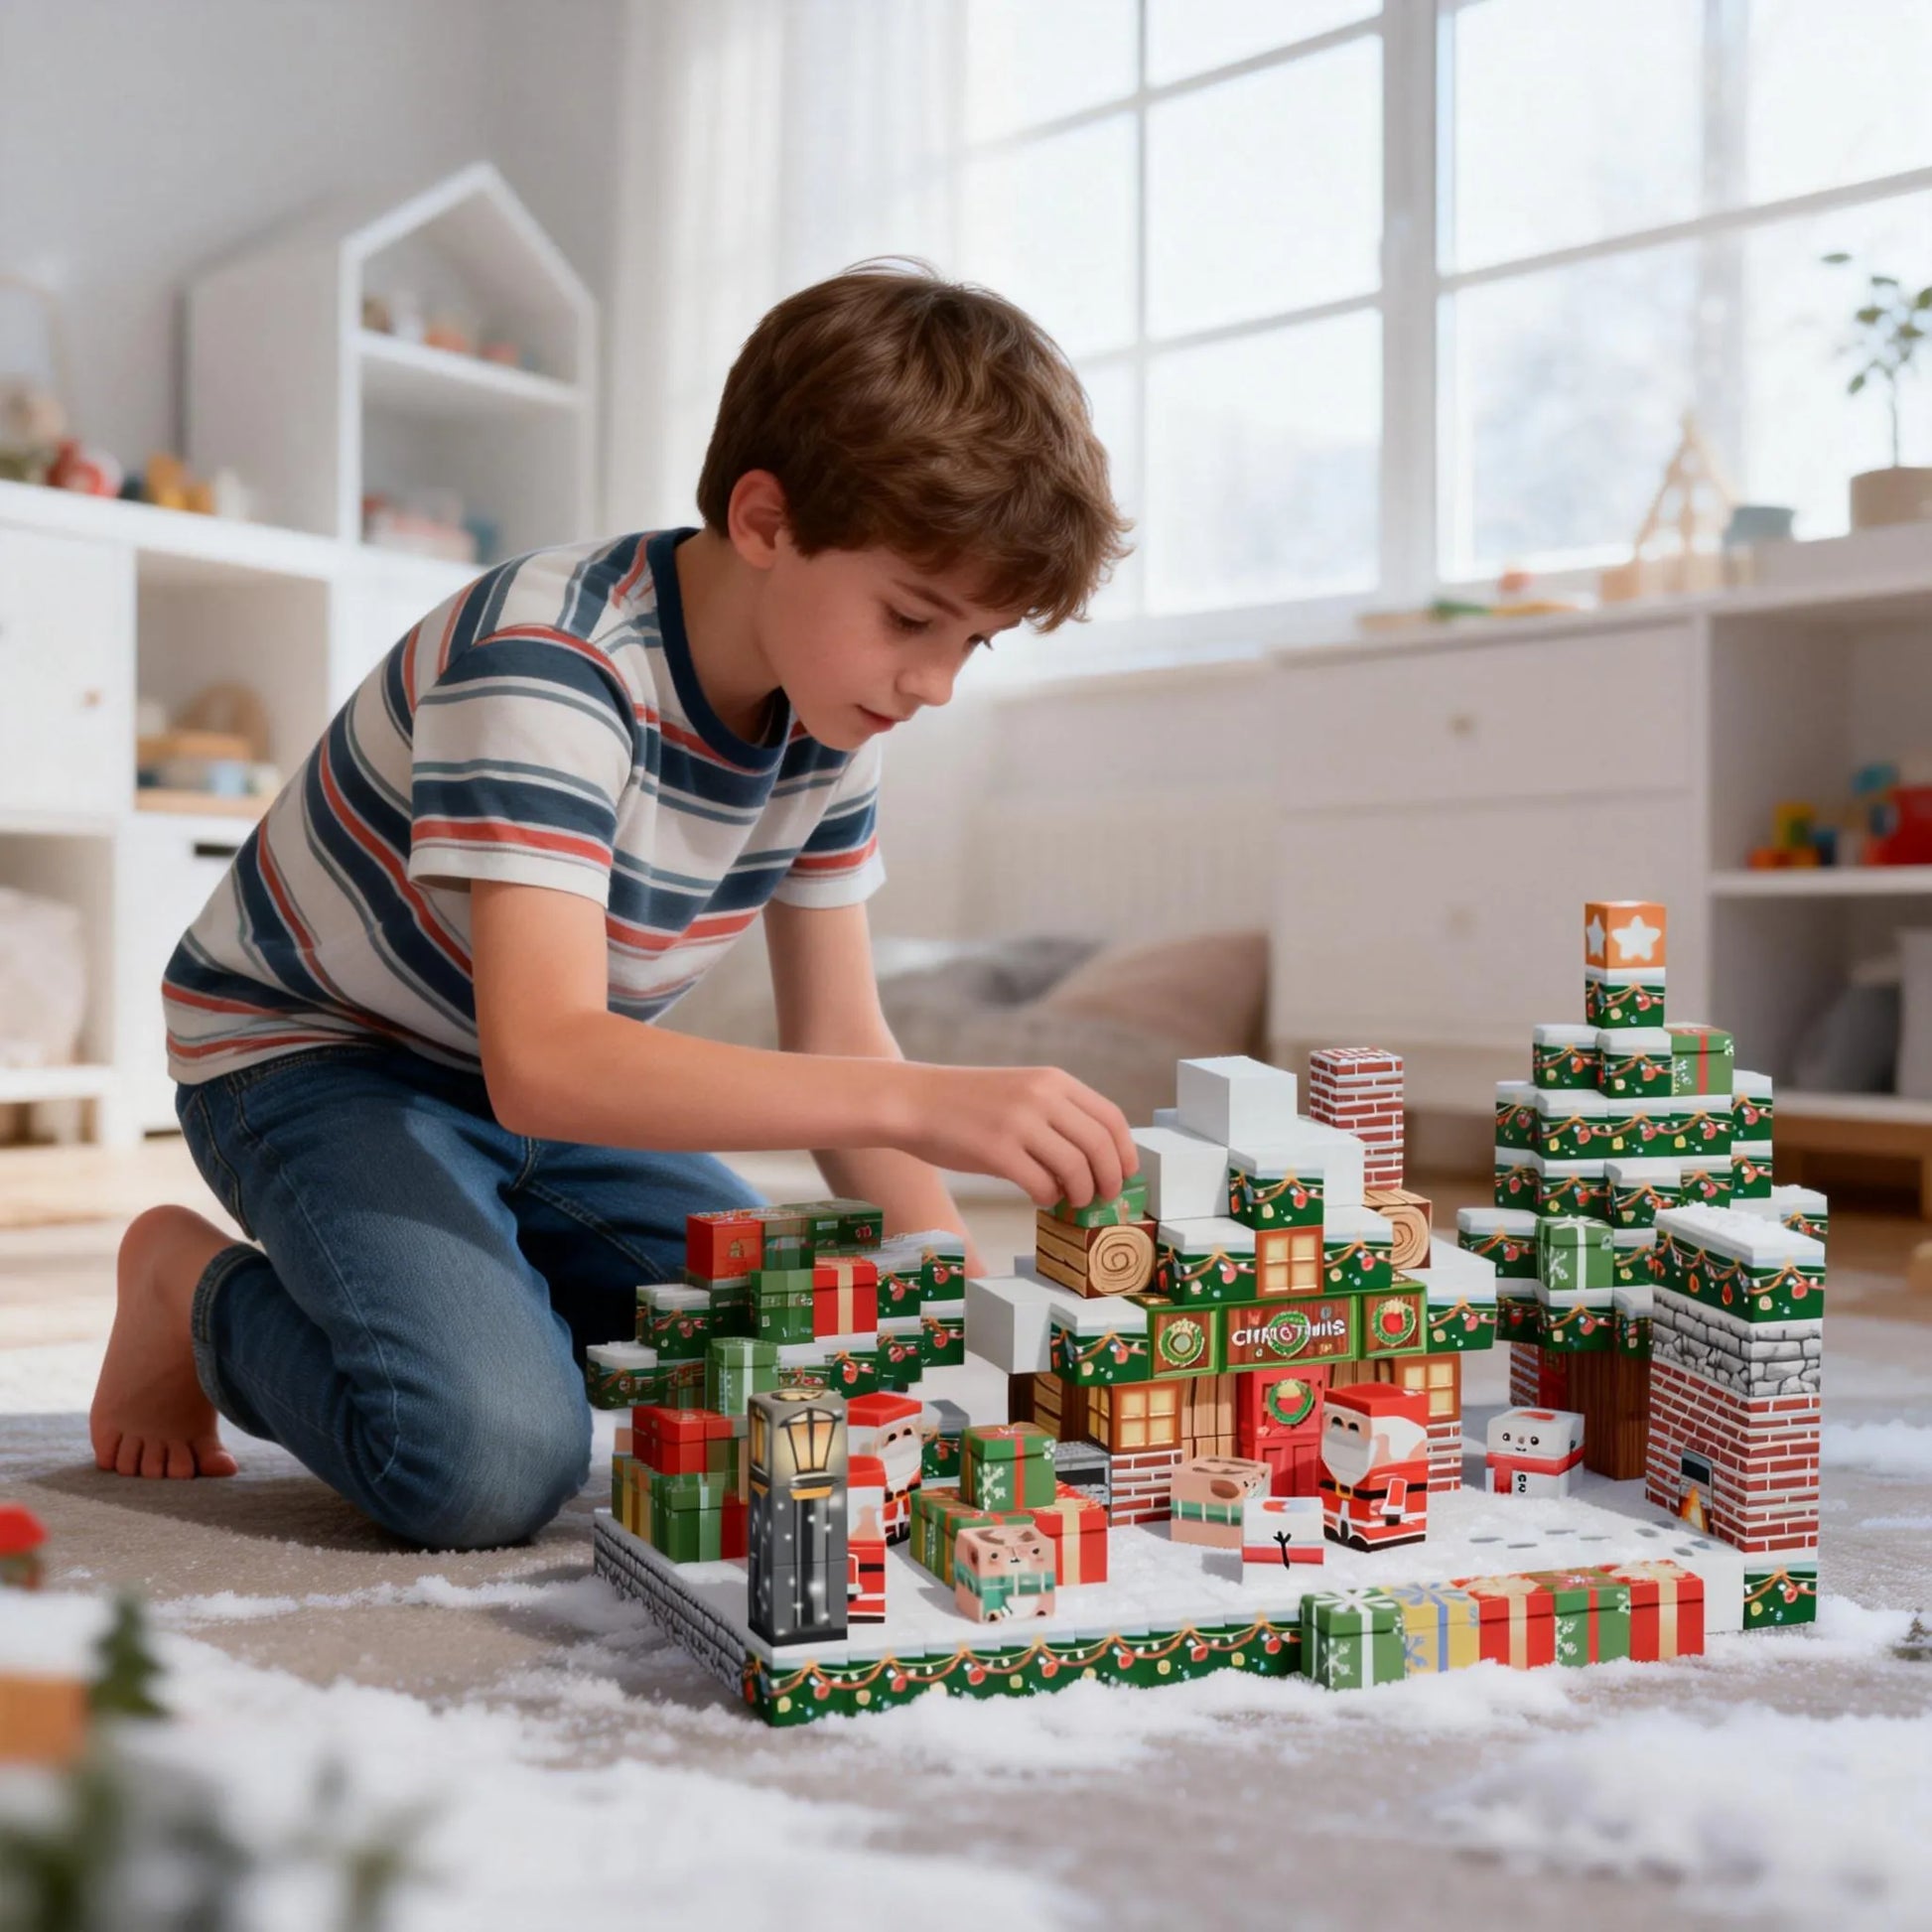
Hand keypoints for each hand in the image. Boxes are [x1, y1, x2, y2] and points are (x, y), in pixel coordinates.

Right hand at [877, 1063, 1138, 1210]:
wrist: (912, 1101)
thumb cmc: (966, 1104)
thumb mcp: (1020, 1093)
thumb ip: (1056, 1116)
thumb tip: (1094, 1161)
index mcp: (1053, 1080)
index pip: (1110, 1118)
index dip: (1125, 1152)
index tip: (1125, 1174)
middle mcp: (1041, 1096)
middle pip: (1100, 1146)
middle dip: (1110, 1179)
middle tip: (1104, 1198)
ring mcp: (1019, 1122)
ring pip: (1076, 1168)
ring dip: (1081, 1193)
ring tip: (1071, 1201)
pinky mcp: (996, 1150)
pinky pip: (1041, 1184)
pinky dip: (1048, 1198)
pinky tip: (1039, 1197)